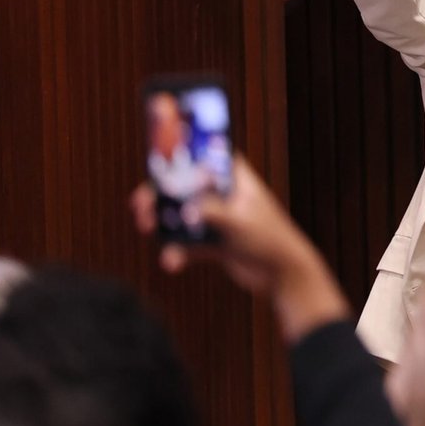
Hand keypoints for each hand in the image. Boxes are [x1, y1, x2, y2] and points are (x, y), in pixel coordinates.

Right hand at [131, 155, 348, 341]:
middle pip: (184, 186)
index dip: (182, 149)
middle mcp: (223, 194)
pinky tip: (171, 262)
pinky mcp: (213, 242)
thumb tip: (185, 213)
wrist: (284, 276)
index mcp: (235, 178)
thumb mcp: (240, 222)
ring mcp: (217, 218)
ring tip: (148, 229)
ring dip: (162, 223)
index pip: (205, 154)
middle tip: (140, 204)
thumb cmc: (271, 240)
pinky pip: (187, 244)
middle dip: (160, 194)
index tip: (156, 153)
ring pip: (180, 215)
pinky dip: (177, 251)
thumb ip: (212, 212)